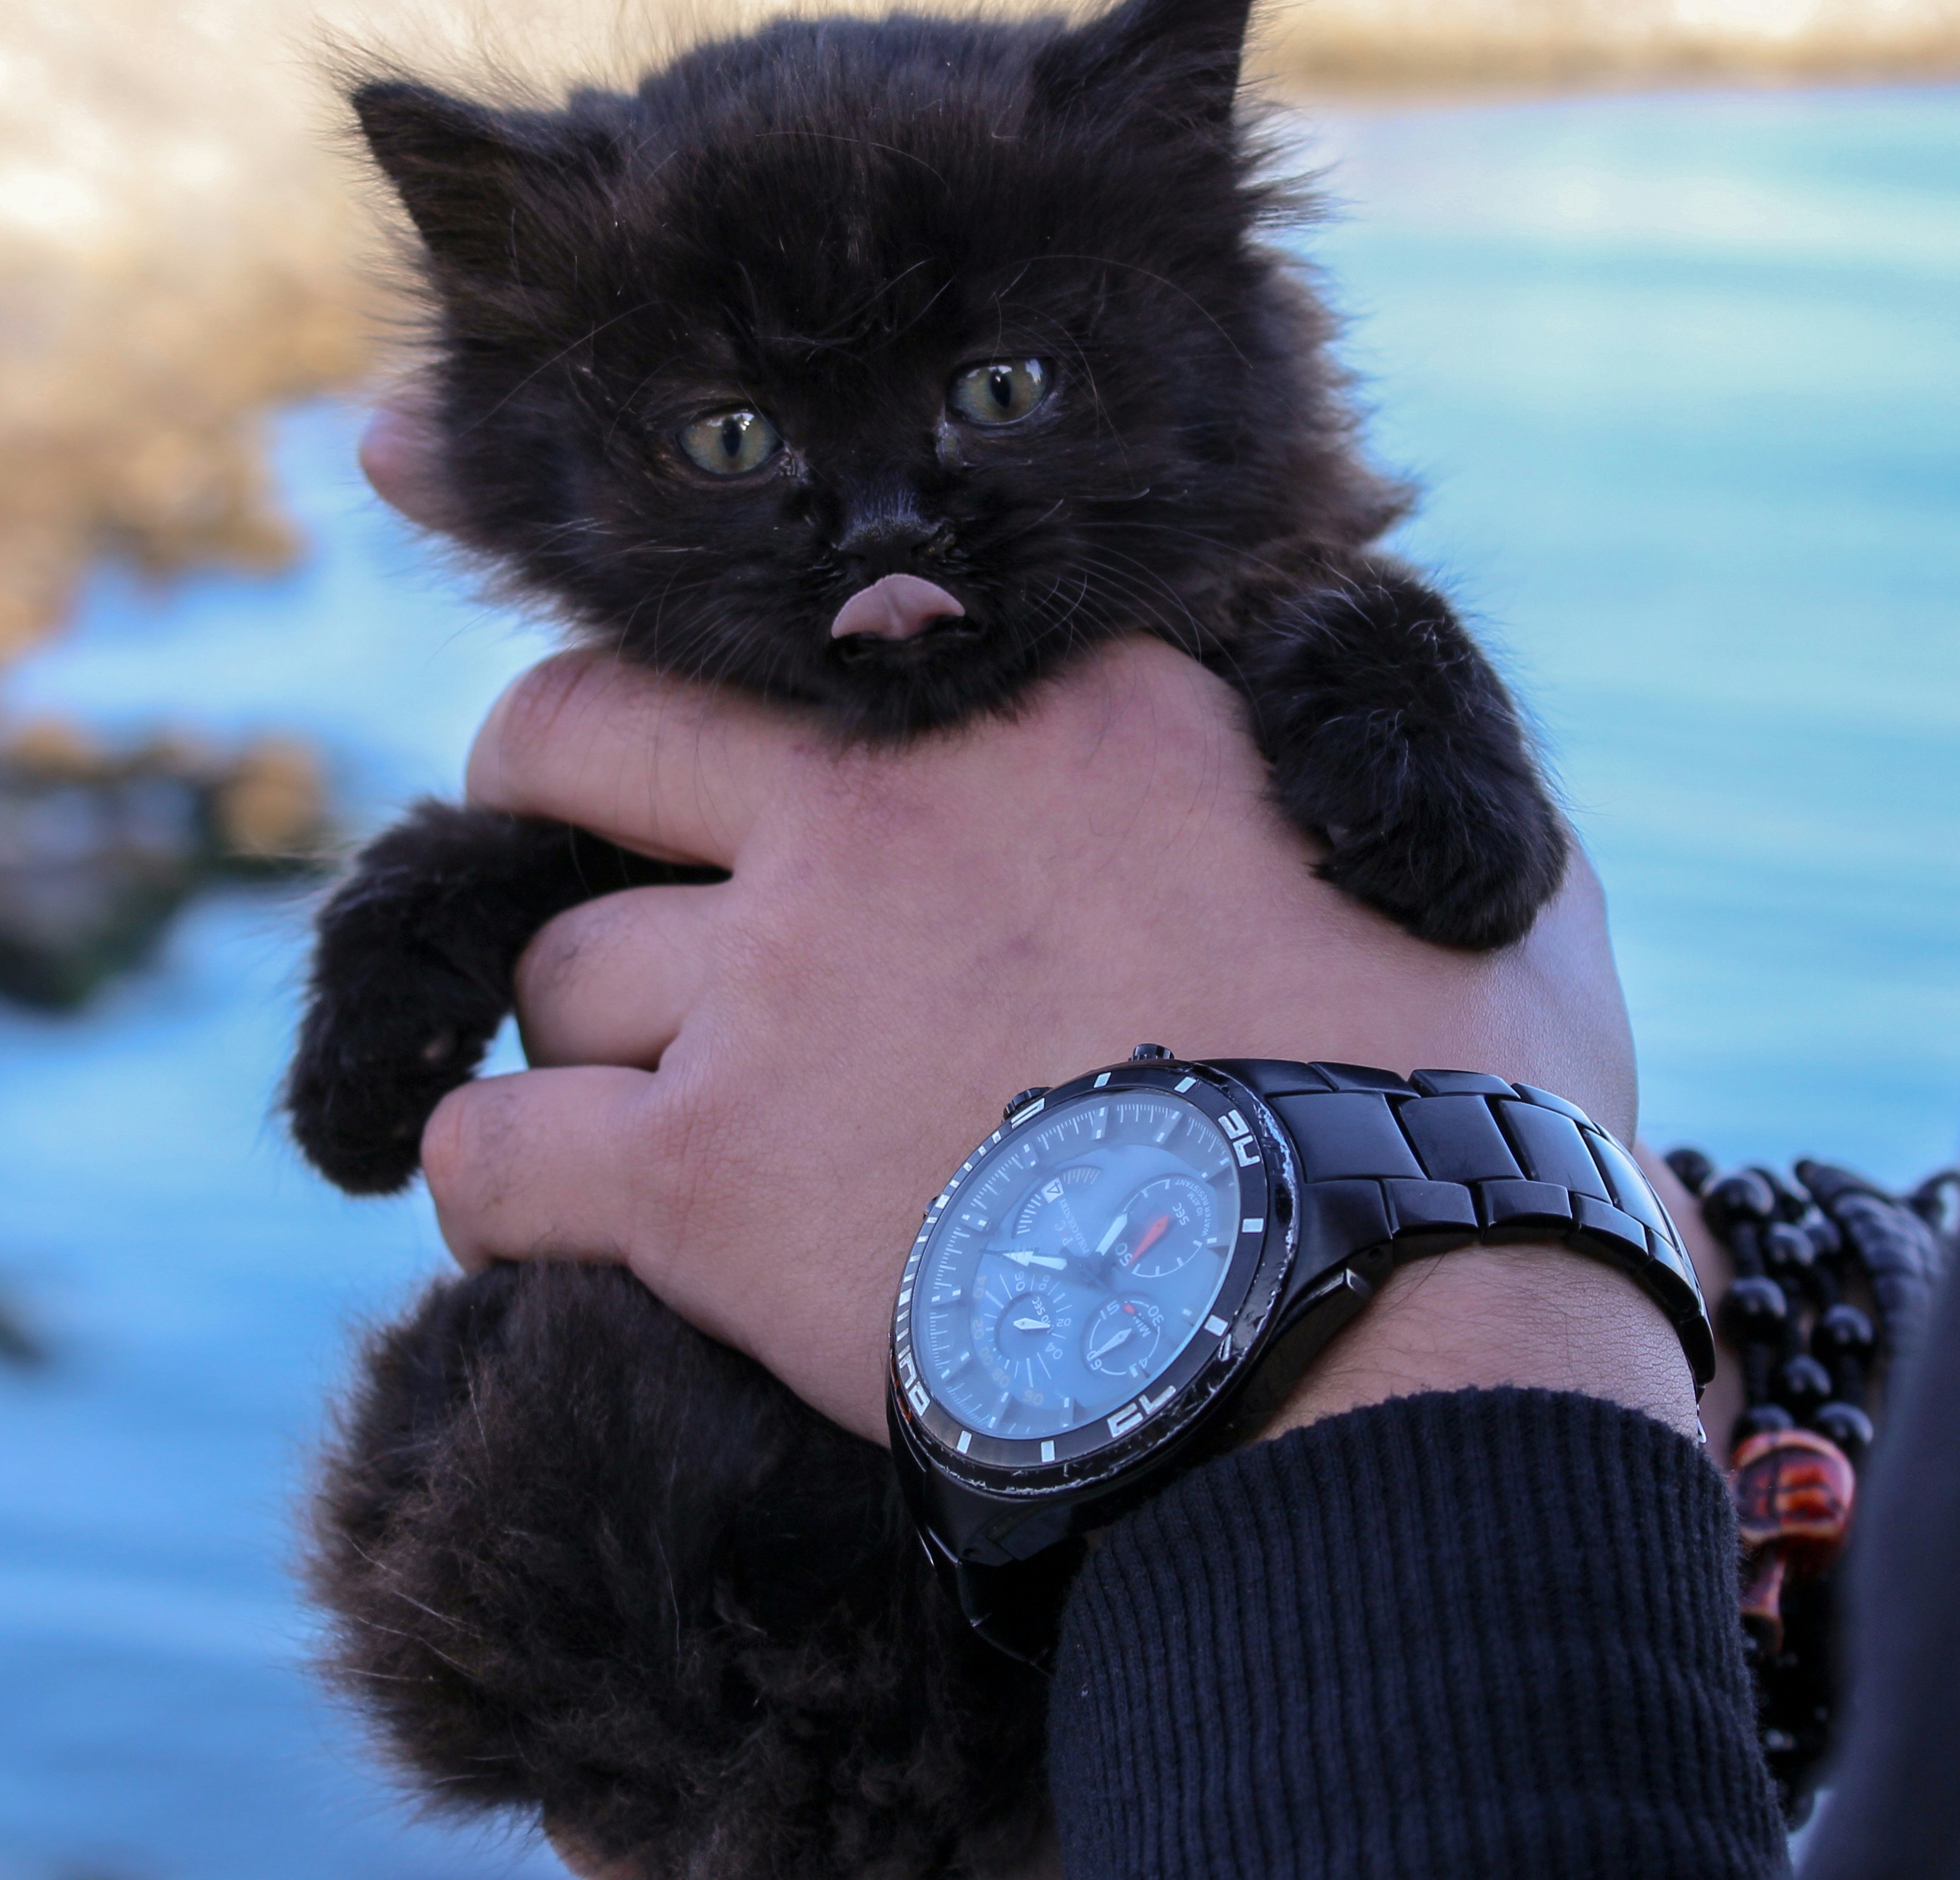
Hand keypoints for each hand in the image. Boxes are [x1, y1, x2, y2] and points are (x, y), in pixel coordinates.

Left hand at [414, 637, 1700, 1444]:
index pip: (815, 636)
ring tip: (617, 1105)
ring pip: (552, 967)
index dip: (742, 690)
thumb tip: (1365, 692)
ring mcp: (781, 988)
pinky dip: (489, 1177)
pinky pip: (497, 1149)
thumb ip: (1373, 753)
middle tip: (572, 856)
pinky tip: (526, 1210)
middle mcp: (881, 812)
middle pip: (585, 735)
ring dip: (577, 1035)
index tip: (728, 747)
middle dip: (555, 790)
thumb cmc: (1465, 1106)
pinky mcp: (711, 1177)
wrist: (1396, 1324)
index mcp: (1056, 708)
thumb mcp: (1469, 855)